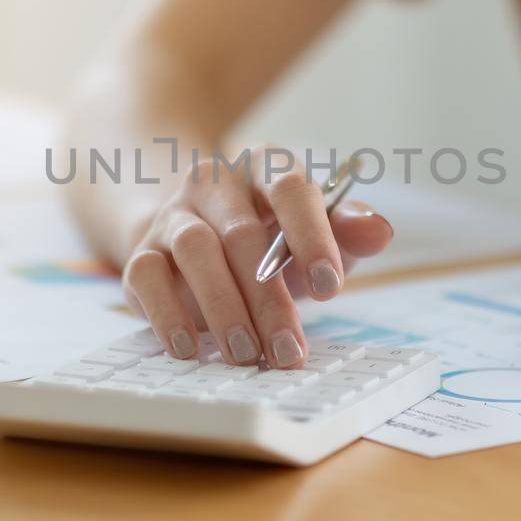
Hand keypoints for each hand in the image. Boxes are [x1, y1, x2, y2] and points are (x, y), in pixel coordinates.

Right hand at [122, 146, 393, 367]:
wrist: (194, 243)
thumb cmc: (270, 241)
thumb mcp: (316, 234)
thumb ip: (349, 231)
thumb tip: (379, 230)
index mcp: (263, 166)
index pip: (288, 186)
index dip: (311, 236)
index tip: (331, 288)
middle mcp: (213, 182)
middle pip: (242, 232)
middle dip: (269, 298)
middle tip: (288, 349)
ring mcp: (173, 215)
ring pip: (195, 250)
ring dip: (223, 308)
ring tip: (246, 354)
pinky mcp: (141, 252)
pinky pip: (146, 276)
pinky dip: (168, 315)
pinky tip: (190, 349)